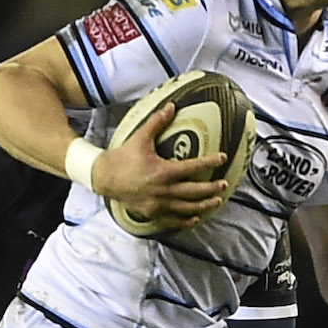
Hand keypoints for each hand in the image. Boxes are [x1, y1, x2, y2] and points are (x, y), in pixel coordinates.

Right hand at [94, 104, 228, 230]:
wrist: (103, 177)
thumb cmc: (123, 157)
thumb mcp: (140, 138)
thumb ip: (157, 122)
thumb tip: (171, 106)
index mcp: (163, 171)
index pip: (193, 167)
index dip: (210, 162)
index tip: (223, 158)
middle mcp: (163, 190)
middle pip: (194, 192)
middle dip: (212, 189)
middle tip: (225, 185)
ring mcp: (157, 204)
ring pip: (186, 208)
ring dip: (203, 205)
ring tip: (217, 201)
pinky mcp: (151, 212)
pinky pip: (172, 220)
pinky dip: (185, 221)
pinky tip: (196, 218)